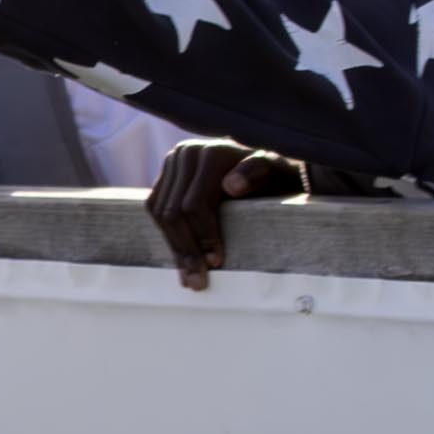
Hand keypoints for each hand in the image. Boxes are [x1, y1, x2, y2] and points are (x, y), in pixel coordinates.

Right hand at [148, 139, 306, 291]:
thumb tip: (232, 186)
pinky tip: (181, 256)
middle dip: (185, 249)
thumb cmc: (277, 177)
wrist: (269, 168)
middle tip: (198, 281)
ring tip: (188, 276)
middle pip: (173, 210)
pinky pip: (156, 209)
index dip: (203, 236)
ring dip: (173, 248)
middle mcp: (186, 153)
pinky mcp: (166, 176)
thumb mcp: (277, 173)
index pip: (195, 203)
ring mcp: (173, 163)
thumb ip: (258, 172)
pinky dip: (167, 235)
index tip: (216, 263)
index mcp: (212, 152)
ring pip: (160, 212)